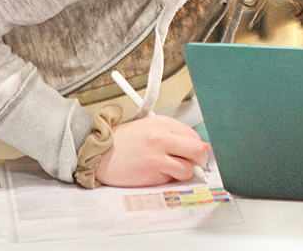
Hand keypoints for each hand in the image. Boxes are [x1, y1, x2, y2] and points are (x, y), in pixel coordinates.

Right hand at [94, 115, 209, 186]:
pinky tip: (157, 172)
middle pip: (198, 151)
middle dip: (201, 160)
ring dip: (185, 172)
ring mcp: (156, 158)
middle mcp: (162, 139)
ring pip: (188, 170)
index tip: (197, 151)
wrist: (100, 153)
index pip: (194, 136)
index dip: (199, 146)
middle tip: (197, 163)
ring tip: (174, 168)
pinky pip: (171, 180)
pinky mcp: (150, 176)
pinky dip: (168, 178)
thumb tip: (200, 145)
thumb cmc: (126, 140)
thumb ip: (175, 132)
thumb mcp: (151, 125)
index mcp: (163, 124)